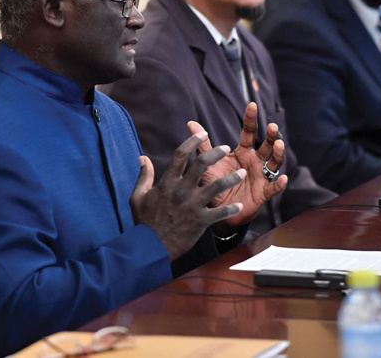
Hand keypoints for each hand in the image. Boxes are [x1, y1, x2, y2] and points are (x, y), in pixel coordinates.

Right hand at [130, 132, 244, 260]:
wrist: (150, 247)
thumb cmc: (144, 222)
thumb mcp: (137, 196)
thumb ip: (143, 175)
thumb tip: (143, 158)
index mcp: (167, 182)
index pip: (181, 155)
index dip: (193, 141)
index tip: (203, 133)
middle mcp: (182, 190)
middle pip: (202, 164)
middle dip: (216, 153)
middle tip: (226, 147)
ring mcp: (192, 205)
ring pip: (217, 186)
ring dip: (232, 178)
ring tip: (242, 173)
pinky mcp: (201, 221)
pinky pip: (221, 213)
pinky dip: (231, 209)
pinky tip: (239, 206)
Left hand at [187, 102, 286, 235]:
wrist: (216, 209)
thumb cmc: (215, 182)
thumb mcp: (209, 163)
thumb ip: (203, 145)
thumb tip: (190, 123)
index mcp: (243, 151)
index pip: (249, 132)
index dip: (251, 119)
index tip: (251, 104)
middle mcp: (255, 161)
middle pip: (267, 145)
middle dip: (271, 135)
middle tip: (271, 126)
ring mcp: (261, 176)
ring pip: (274, 162)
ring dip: (278, 153)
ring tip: (278, 144)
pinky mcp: (263, 193)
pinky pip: (273, 188)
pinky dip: (279, 184)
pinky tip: (282, 178)